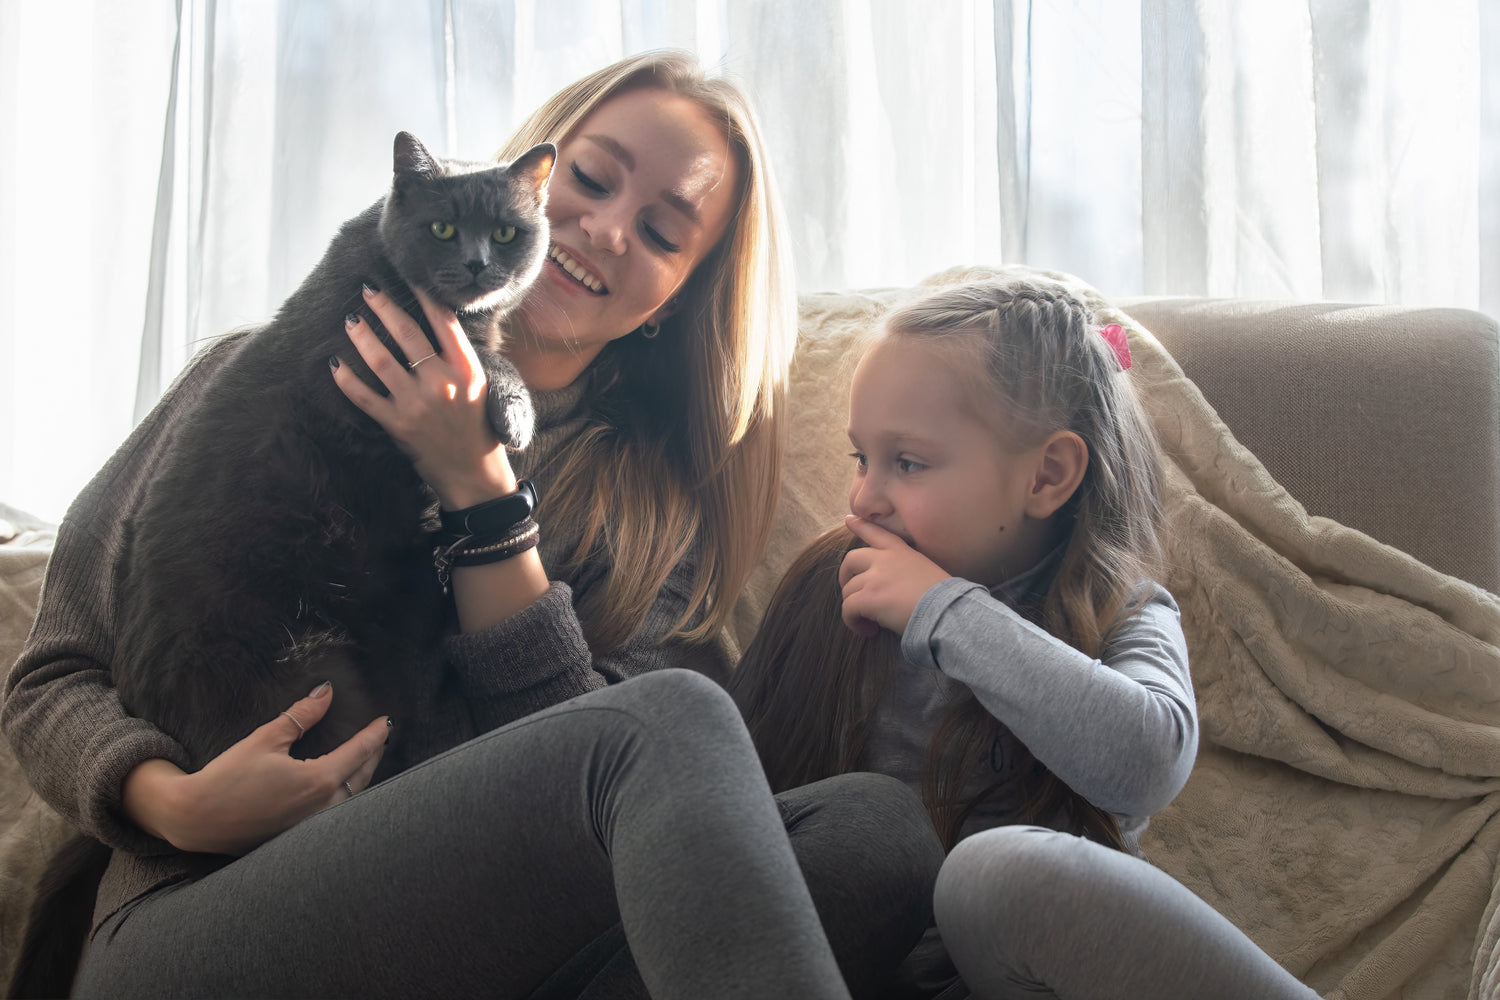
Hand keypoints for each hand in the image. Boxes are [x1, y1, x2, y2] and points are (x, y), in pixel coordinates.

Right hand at [122, 683, 390, 855]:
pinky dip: (344, 797)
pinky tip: (340, 788)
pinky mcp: (297, 837)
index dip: (374, 735)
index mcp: (318, 781)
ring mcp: (311, 827)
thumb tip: (326, 692)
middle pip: (362, 778)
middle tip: (380, 738)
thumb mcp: (265, 738)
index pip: (359, 753)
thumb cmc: (227, 777)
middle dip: (373, 756)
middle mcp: (321, 808)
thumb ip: (301, 715)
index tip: (385, 721)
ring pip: (351, 800)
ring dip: (362, 779)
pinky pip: (333, 815)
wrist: (194, 819)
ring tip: (366, 760)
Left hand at [331, 284, 516, 508]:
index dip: (425, 296)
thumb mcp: (479, 388)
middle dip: (384, 307)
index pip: (444, 322)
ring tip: (351, 321)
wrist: (473, 474)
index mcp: (466, 369)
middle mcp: (442, 382)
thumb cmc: (477, 428)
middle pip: (406, 334)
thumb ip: (458, 359)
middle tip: (368, 290)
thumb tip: (437, 326)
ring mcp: (417, 404)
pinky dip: (346, 380)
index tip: (410, 277)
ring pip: (380, 360)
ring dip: (361, 337)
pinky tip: (335, 364)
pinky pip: (364, 396)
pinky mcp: (397, 424)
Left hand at [838, 515, 949, 637]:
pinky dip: (853, 622)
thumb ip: (907, 571)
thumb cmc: (944, 599)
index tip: (849, 520)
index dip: (861, 526)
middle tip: (852, 594)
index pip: (877, 533)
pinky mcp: (868, 598)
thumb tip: (893, 589)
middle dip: (846, 576)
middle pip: (851, 560)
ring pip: (848, 590)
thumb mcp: (927, 571)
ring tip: (869, 622)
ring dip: (854, 607)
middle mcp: (885, 560)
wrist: (948, 612)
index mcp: (901, 552)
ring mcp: (875, 578)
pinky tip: (867, 630)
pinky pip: (848, 609)